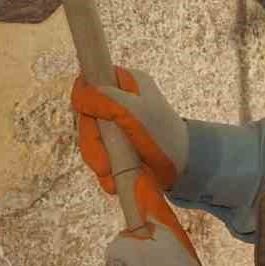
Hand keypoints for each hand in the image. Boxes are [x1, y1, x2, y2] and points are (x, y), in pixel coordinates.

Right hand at [73, 66, 187, 190]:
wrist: (184, 168)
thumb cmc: (163, 135)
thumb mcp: (134, 113)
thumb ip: (106, 100)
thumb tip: (79, 93)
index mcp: (126, 84)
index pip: (91, 84)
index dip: (85, 102)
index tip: (91, 119)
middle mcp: (120, 102)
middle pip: (87, 118)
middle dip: (93, 144)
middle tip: (103, 164)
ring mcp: (118, 126)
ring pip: (91, 141)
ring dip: (99, 162)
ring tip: (112, 176)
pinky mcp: (118, 148)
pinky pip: (100, 158)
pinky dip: (105, 173)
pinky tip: (114, 181)